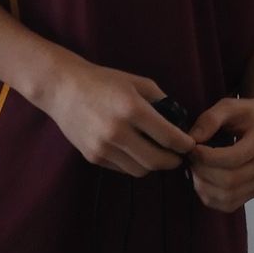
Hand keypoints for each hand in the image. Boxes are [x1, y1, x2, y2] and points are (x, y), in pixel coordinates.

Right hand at [39, 61, 194, 175]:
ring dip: (153, 165)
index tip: (190, 145)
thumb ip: (161, 101)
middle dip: (173, 161)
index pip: (168, 137)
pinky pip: (122, 169)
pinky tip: (136, 152)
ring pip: (139, 170)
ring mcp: (103, 147)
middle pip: (156, 161)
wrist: (63, 89)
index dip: (184, 145)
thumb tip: (179, 122)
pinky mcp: (93, 157)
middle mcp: (117, 132)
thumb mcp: (137, 82)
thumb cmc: (103, 81)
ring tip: (157, 154)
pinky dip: (134, 164)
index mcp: (132, 109)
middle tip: (178, 156)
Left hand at [185, 96, 253, 212]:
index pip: (231, 159)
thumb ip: (209, 120)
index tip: (192, 148)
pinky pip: (229, 205)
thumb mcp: (229, 106)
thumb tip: (191, 141)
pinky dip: (210, 197)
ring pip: (227, 197)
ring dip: (203, 186)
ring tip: (195, 169)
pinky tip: (203, 180)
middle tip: (190, 159)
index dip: (205, 157)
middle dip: (202, 172)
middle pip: (229, 181)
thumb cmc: (247, 113)